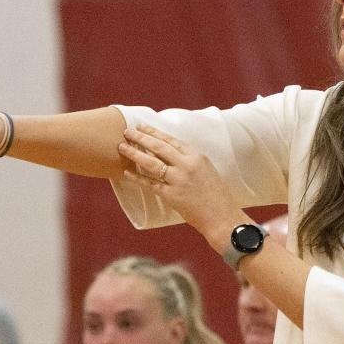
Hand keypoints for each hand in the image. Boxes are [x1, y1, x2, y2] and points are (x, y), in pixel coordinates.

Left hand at [118, 125, 243, 244]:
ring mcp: (179, 180)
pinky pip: (150, 184)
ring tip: (121, 148)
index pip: (171, 140)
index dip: (154, 132)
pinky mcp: (172, 195)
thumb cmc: (216, 196)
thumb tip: (171, 154)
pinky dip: (137, 178)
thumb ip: (190, 161)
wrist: (222, 217)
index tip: (142, 126)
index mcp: (197, 157)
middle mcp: (187, 165)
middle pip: (159, 147)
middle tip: (126, 131)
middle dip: (140, 138)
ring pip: (151, 163)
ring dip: (134, 154)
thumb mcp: (207, 170)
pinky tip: (126, 173)